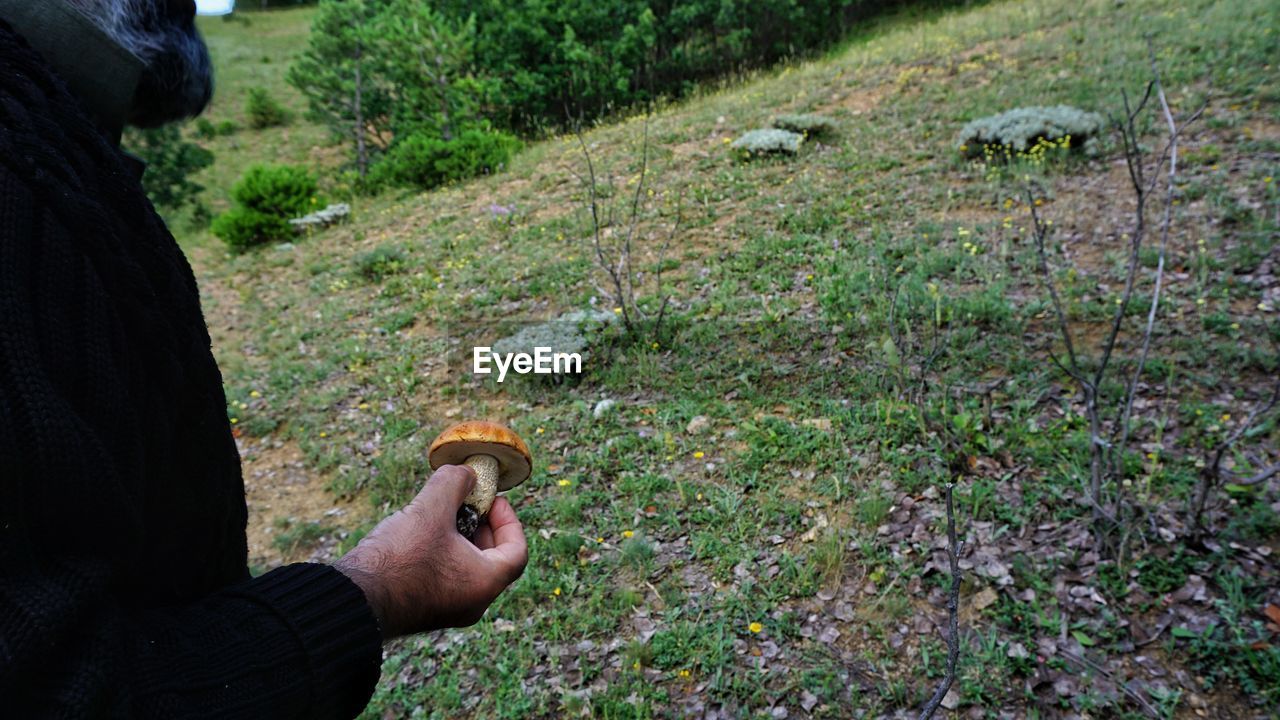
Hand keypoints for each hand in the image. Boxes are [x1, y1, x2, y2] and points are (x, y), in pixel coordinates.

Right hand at [334, 465, 527, 637]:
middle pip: (493, 560)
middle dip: (483, 525)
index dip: (510, 520)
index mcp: (484, 583)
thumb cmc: (399, 558)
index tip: (493, 500)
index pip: (517, 552)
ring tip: (440, 513)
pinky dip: (443, 553)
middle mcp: (472, 603)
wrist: (354, 598)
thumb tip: (468, 473)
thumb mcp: (431, 508)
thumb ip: (455, 483)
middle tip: (468, 502)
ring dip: (461, 538)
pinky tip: (419, 533)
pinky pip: (447, 578)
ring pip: (468, 569)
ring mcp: (448, 610)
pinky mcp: (424, 609)